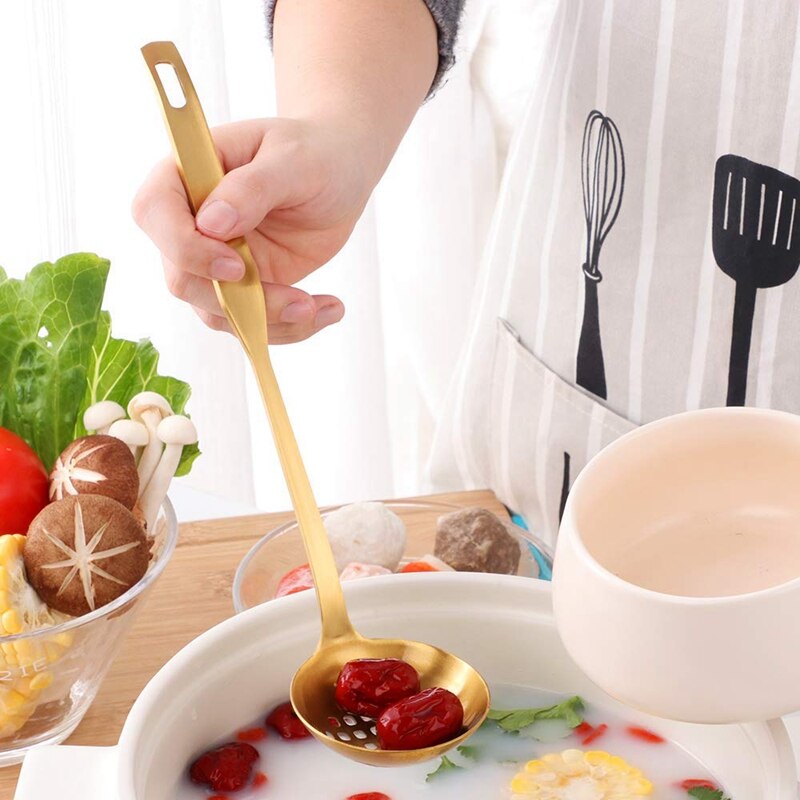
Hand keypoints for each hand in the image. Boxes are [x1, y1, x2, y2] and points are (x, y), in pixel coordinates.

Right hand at [133, 118, 377, 341]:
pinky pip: (249, 322)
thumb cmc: (314, 152)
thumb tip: (211, 223)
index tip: (236, 266)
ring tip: (321, 308)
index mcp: (187, 173)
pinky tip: (328, 310)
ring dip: (269, 321)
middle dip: (237, 300)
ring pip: (217, 311)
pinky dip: (290, 327)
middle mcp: (191, 222)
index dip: (185, 248)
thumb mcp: (294, 160)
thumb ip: (252, 187)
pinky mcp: (242, 286)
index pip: (154, 213)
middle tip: (299, 302)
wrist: (340, 174)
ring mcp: (214, 259)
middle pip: (182, 278)